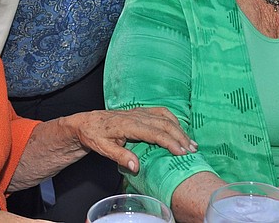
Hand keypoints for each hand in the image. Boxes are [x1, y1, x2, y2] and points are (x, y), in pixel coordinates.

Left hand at [65, 107, 196, 173]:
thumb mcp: (103, 148)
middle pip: (164, 124)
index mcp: (128, 125)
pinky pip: (160, 112)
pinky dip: (173, 120)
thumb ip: (120, 156)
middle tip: (192, 150)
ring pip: (164, 117)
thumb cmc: (94, 135)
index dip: (170, 142)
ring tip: (190, 143)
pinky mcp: (140, 111)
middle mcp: (136, 115)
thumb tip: (136, 166)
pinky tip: (179, 129)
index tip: (181, 152)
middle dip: (180, 136)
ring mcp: (138, 111)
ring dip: (179, 129)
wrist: (86, 122)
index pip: (155, 133)